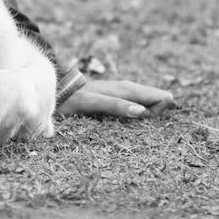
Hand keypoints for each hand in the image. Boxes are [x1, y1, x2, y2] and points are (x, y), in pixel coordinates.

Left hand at [59, 78, 174, 118]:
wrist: (55, 90)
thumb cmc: (72, 97)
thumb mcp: (93, 103)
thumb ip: (116, 105)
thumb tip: (142, 112)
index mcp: (128, 89)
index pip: (163, 98)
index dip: (158, 114)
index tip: (141, 121)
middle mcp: (128, 90)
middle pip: (157, 102)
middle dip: (156, 117)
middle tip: (135, 127)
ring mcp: (122, 94)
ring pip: (147, 106)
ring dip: (145, 119)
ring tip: (130, 129)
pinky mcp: (115, 101)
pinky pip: (135, 108)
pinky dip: (134, 118)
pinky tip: (123, 126)